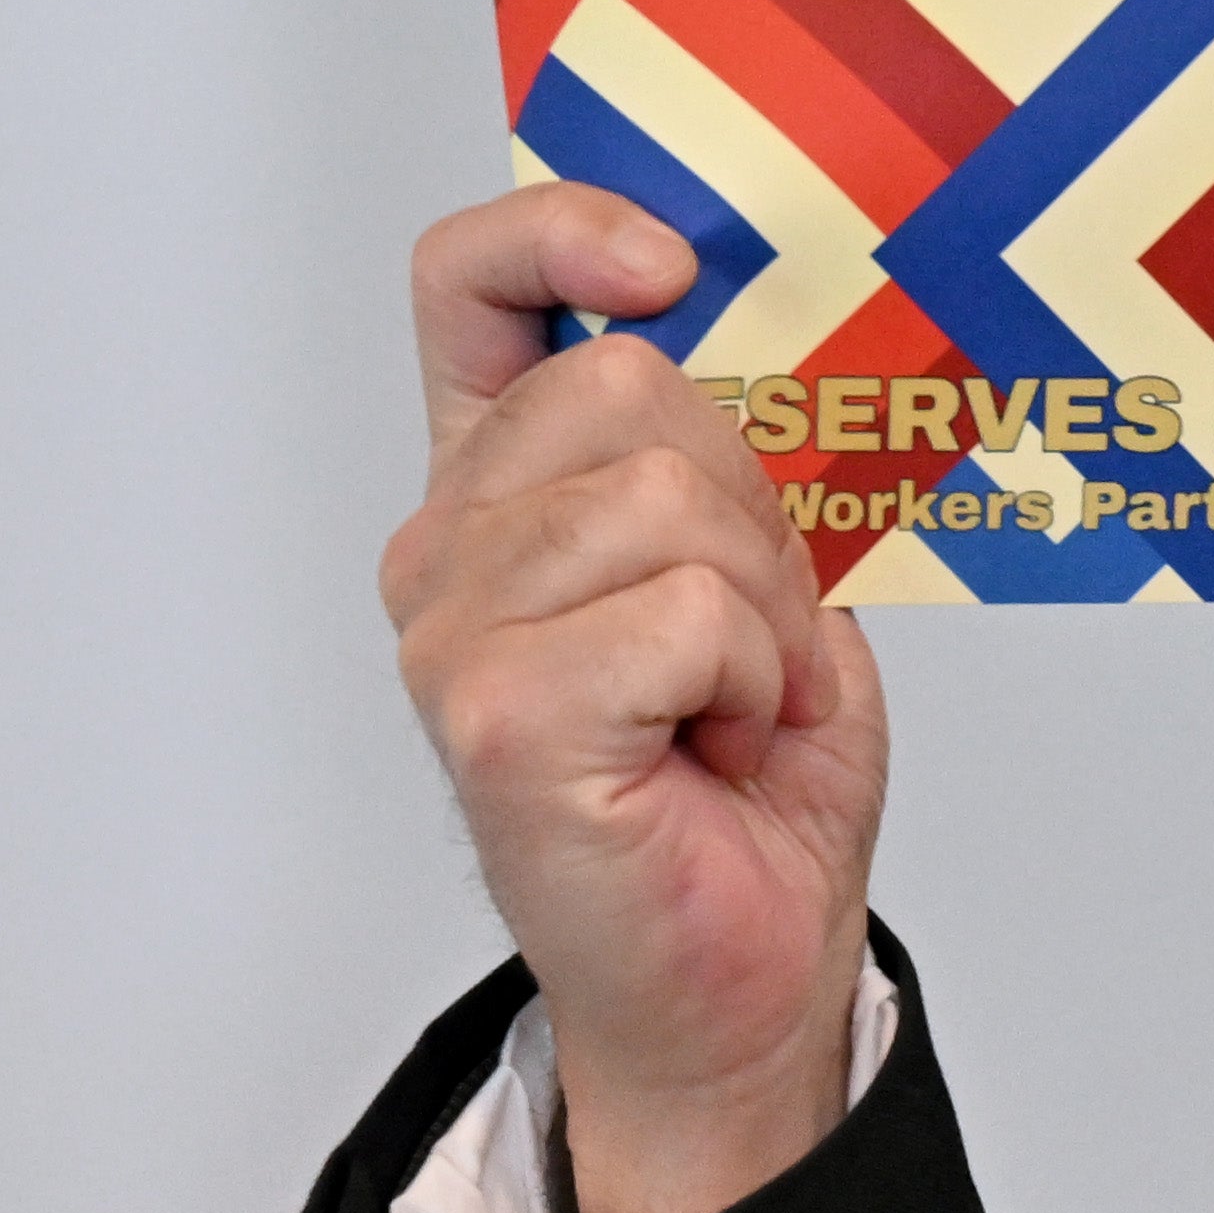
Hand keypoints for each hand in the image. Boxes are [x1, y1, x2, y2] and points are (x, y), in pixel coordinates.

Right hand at [379, 187, 883, 1212]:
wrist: (738, 980)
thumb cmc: (745, 793)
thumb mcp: (757, 580)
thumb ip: (718, 459)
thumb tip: (735, 329)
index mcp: (505, 497)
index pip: (472, 291)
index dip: (557, 233)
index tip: (663, 262)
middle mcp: (451, 551)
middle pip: (630, 386)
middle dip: (752, 508)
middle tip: (750, 641)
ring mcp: (454, 631)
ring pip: (671, 497)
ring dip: (762, 612)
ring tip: (730, 706)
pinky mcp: (500, 712)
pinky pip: (689, 609)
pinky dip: (751, 678)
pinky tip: (711, 749)